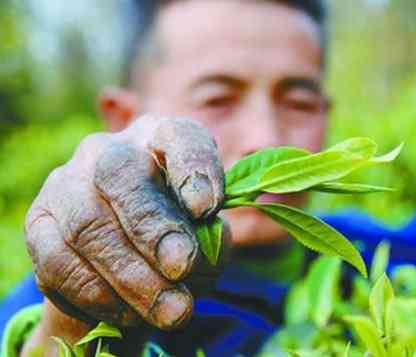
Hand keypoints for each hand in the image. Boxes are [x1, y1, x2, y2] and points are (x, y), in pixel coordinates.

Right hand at [25, 115, 229, 330]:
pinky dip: (97, 293)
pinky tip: (128, 312)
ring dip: (132, 276)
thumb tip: (193, 261)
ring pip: (88, 225)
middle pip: (120, 174)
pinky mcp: (39, 222)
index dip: (193, 168)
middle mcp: (108, 150)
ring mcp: (66, 182)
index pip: (177, 136)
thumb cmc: (178, 233)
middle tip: (182, 268)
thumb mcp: (205, 230)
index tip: (207, 206)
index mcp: (160, 138)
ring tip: (170, 310)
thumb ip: (209, 238)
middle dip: (154, 228)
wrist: (123, 250)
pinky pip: (58, 261)